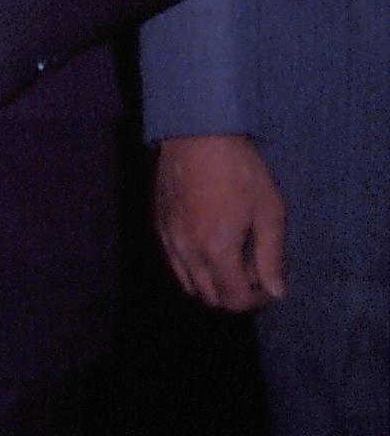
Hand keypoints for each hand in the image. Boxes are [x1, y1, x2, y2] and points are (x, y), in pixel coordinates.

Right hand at [154, 134, 286, 311]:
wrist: (196, 135)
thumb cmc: (241, 171)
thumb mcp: (269, 212)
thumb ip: (272, 257)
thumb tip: (276, 293)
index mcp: (217, 249)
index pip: (235, 299)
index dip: (258, 300)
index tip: (270, 285)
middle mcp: (188, 251)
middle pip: (209, 298)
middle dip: (235, 295)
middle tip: (253, 272)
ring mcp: (168, 239)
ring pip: (188, 285)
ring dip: (213, 284)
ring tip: (231, 261)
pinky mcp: (158, 226)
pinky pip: (175, 264)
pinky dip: (194, 269)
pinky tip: (209, 245)